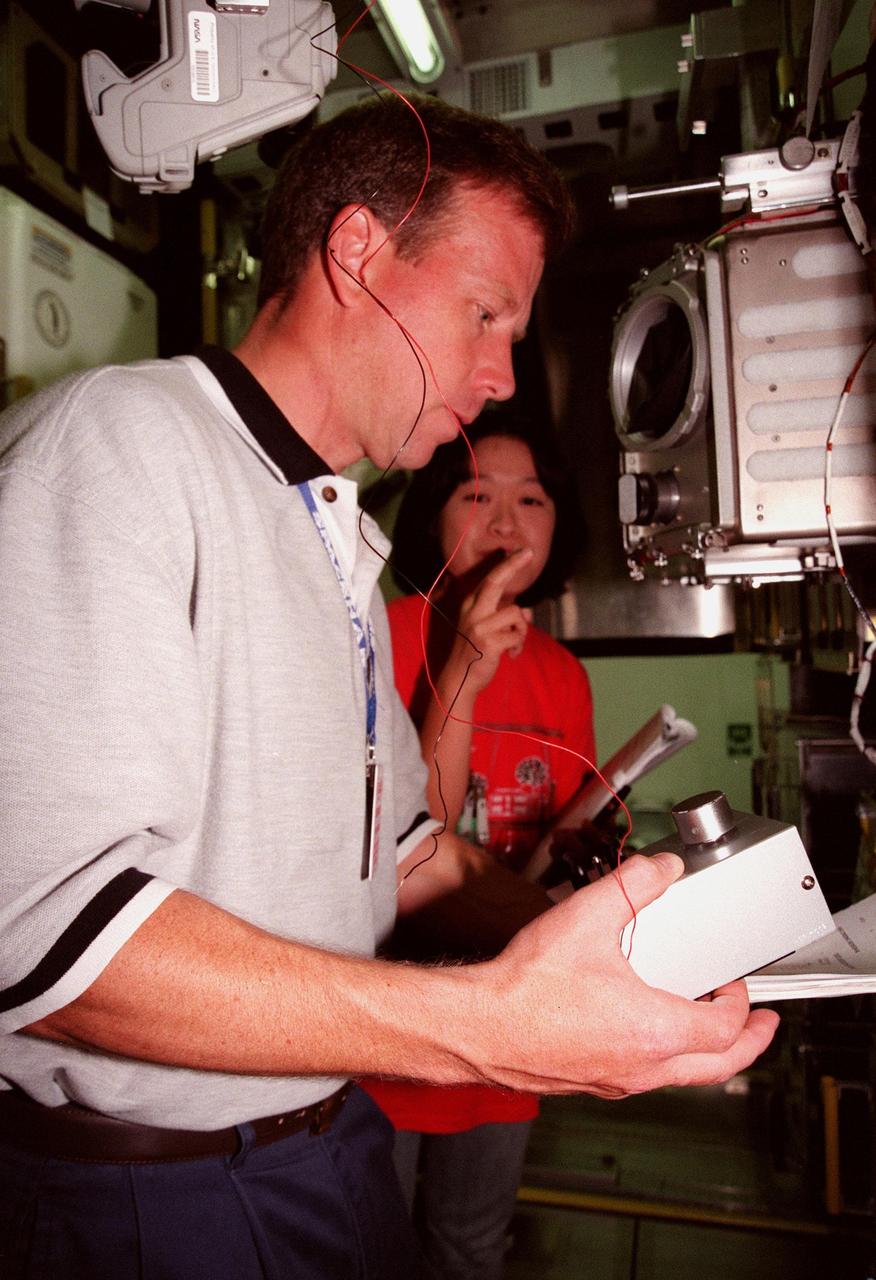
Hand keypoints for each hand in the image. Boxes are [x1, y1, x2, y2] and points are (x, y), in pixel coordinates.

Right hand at [444, 549, 533, 696]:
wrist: (460, 679)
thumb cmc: (475, 651)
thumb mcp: (485, 628)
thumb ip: (503, 616)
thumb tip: (526, 610)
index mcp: (470, 605)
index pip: (490, 579)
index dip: (506, 564)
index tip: (522, 550)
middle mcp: (472, 612)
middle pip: (495, 582)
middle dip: (512, 565)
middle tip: (529, 552)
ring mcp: (479, 627)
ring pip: (515, 613)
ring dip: (521, 629)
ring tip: (513, 644)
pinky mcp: (488, 642)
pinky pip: (517, 635)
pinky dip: (518, 645)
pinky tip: (511, 654)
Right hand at [468, 852, 779, 1098]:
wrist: (478, 1027)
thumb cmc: (527, 987)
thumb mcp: (587, 917)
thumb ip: (632, 885)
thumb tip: (663, 868)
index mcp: (655, 1029)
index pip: (725, 1028)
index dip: (739, 1003)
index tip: (734, 982)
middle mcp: (642, 1066)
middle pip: (718, 1068)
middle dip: (747, 1045)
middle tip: (762, 1029)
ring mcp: (616, 1080)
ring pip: (681, 1078)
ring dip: (705, 1055)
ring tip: (707, 1032)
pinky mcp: (590, 1083)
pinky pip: (645, 1078)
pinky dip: (664, 1060)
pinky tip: (642, 1033)